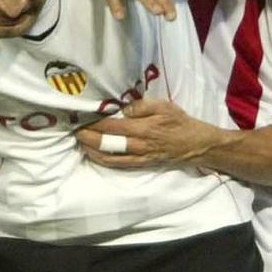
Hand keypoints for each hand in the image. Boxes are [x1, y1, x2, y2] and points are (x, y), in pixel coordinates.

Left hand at [77, 98, 222, 168]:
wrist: (197, 144)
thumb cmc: (180, 122)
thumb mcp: (164, 106)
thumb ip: (141, 106)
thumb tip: (122, 108)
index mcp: (143, 128)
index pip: (112, 126)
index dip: (94, 123)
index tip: (81, 117)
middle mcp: (139, 145)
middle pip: (107, 143)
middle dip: (88, 137)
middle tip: (75, 130)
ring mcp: (139, 157)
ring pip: (110, 157)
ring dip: (92, 150)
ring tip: (81, 143)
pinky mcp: (142, 164)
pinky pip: (118, 165)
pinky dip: (104, 160)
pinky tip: (95, 155)